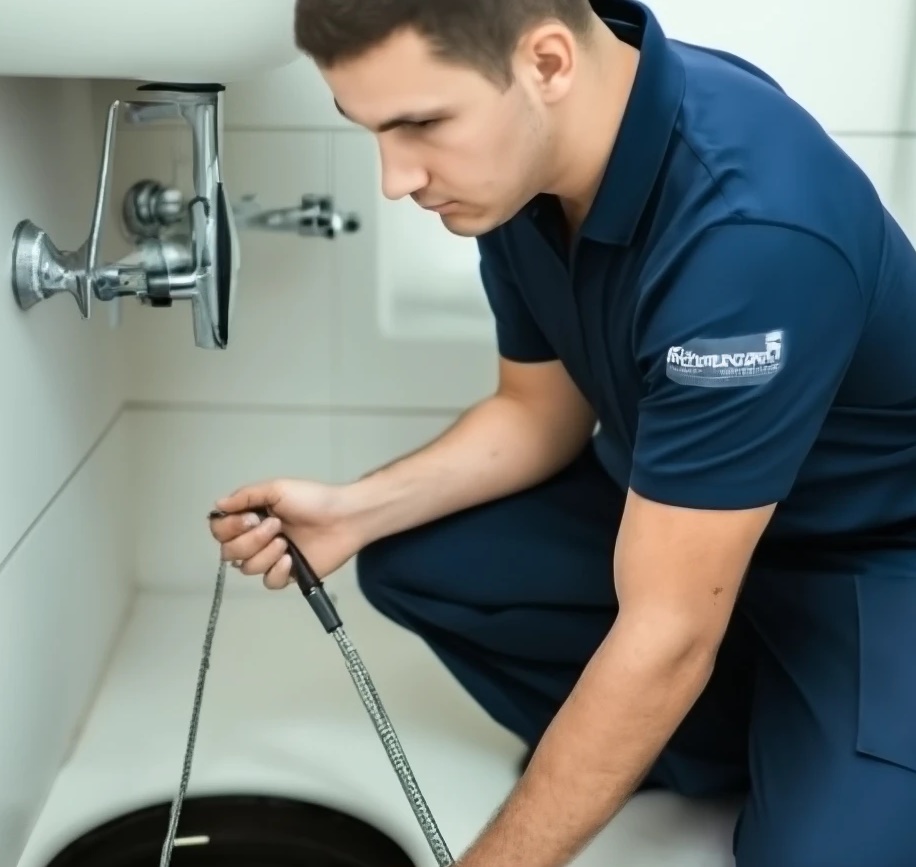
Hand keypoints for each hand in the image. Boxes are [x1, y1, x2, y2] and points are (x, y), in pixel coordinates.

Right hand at [208, 478, 361, 588]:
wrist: (344, 517)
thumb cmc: (312, 499)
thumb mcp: (277, 489)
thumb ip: (245, 496)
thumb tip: (218, 504)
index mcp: (250, 518)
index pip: (220, 531)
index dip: (229, 529)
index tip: (250, 518)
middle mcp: (256, 539)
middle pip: (229, 553)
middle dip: (250, 540)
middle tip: (276, 526)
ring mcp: (271, 559)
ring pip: (247, 569)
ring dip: (265, 554)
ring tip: (286, 542)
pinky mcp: (288, 575)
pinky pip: (269, 582)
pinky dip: (276, 571)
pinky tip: (291, 560)